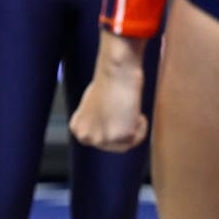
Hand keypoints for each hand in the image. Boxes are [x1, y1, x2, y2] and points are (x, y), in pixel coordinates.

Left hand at [69, 31, 147, 152]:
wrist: (116, 73)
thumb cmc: (106, 85)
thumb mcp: (92, 109)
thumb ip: (95, 125)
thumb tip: (104, 133)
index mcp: (77, 129)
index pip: (100, 140)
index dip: (111, 126)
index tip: (113, 112)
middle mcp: (87, 137)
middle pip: (113, 145)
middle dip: (121, 129)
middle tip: (122, 110)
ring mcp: (103, 139)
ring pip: (127, 144)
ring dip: (132, 128)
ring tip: (127, 109)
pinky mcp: (121, 137)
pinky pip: (138, 137)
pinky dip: (141, 125)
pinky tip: (134, 110)